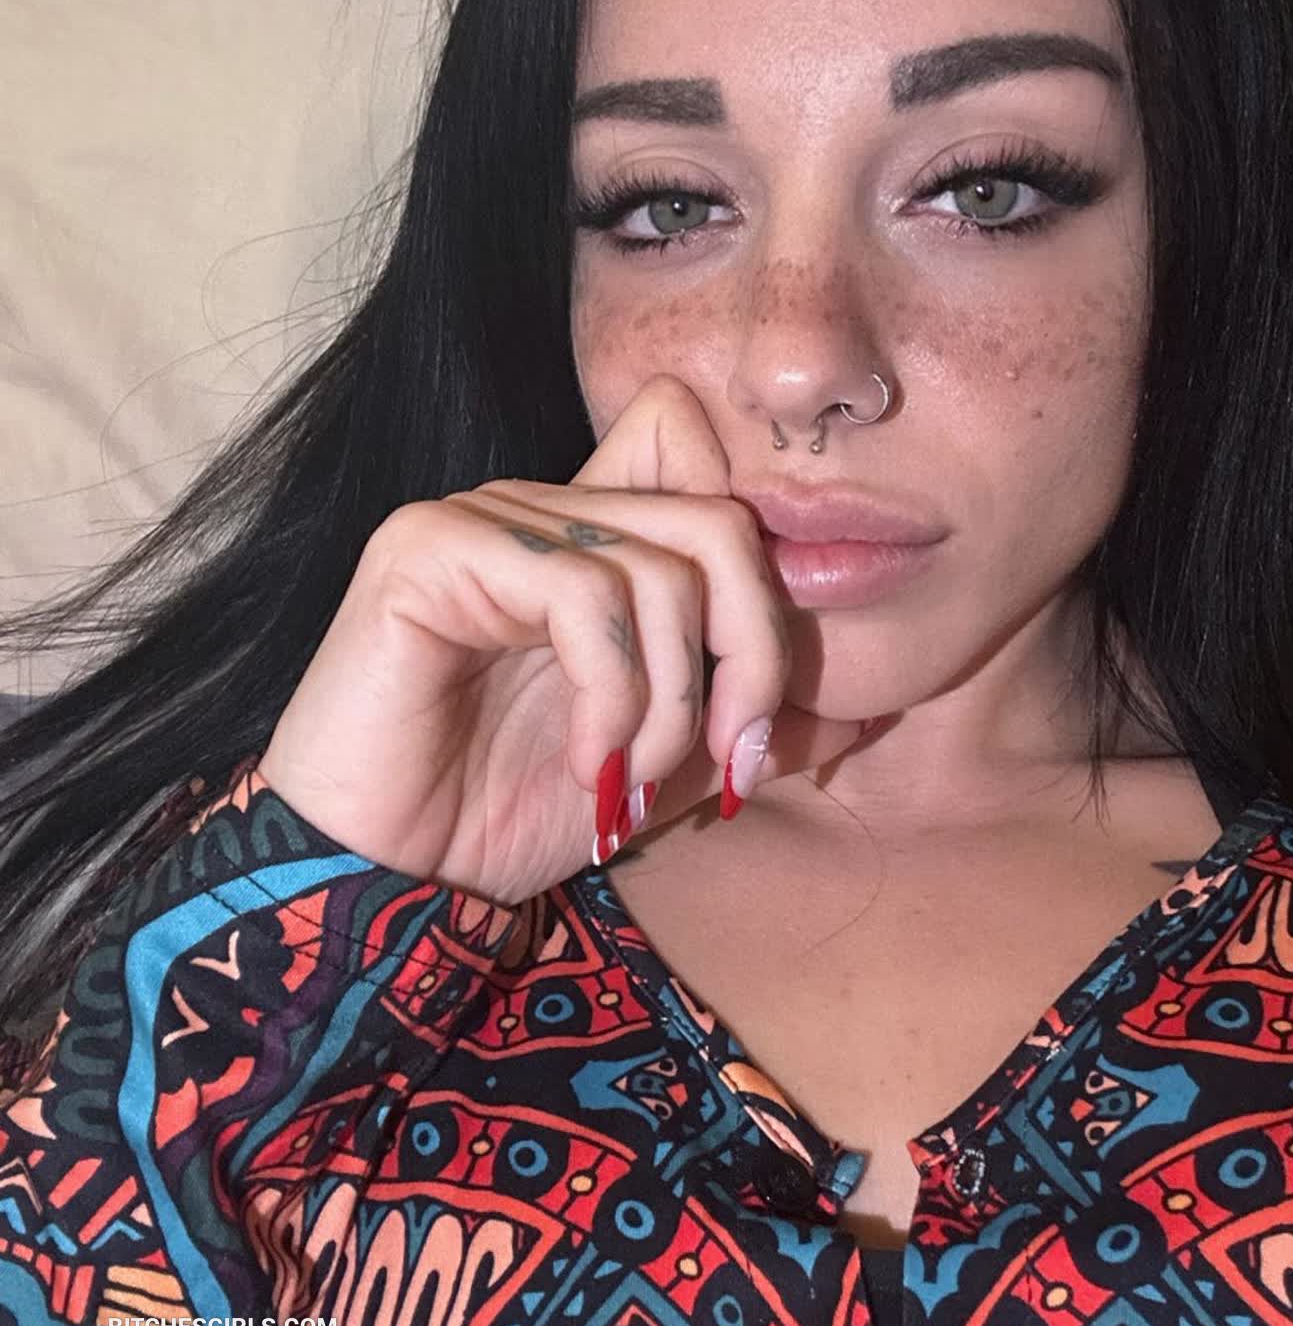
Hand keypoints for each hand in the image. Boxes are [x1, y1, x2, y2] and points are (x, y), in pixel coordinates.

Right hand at [256, 375, 867, 904]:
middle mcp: (541, 506)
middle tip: (728, 759)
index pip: (698, 447)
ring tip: (627, 779)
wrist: (385, 879)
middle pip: (717, 515)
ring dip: (670, 701)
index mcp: (591, 535)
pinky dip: (610, 695)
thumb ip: (751, 721)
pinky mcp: (428, 551)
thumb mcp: (664, 765)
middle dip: (752, 654)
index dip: (758, 570)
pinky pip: (580, 591)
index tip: (755, 709)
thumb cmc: (504, 815)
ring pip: (659, 565)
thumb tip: (873, 704)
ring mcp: (480, 518)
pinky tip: (587, 762)